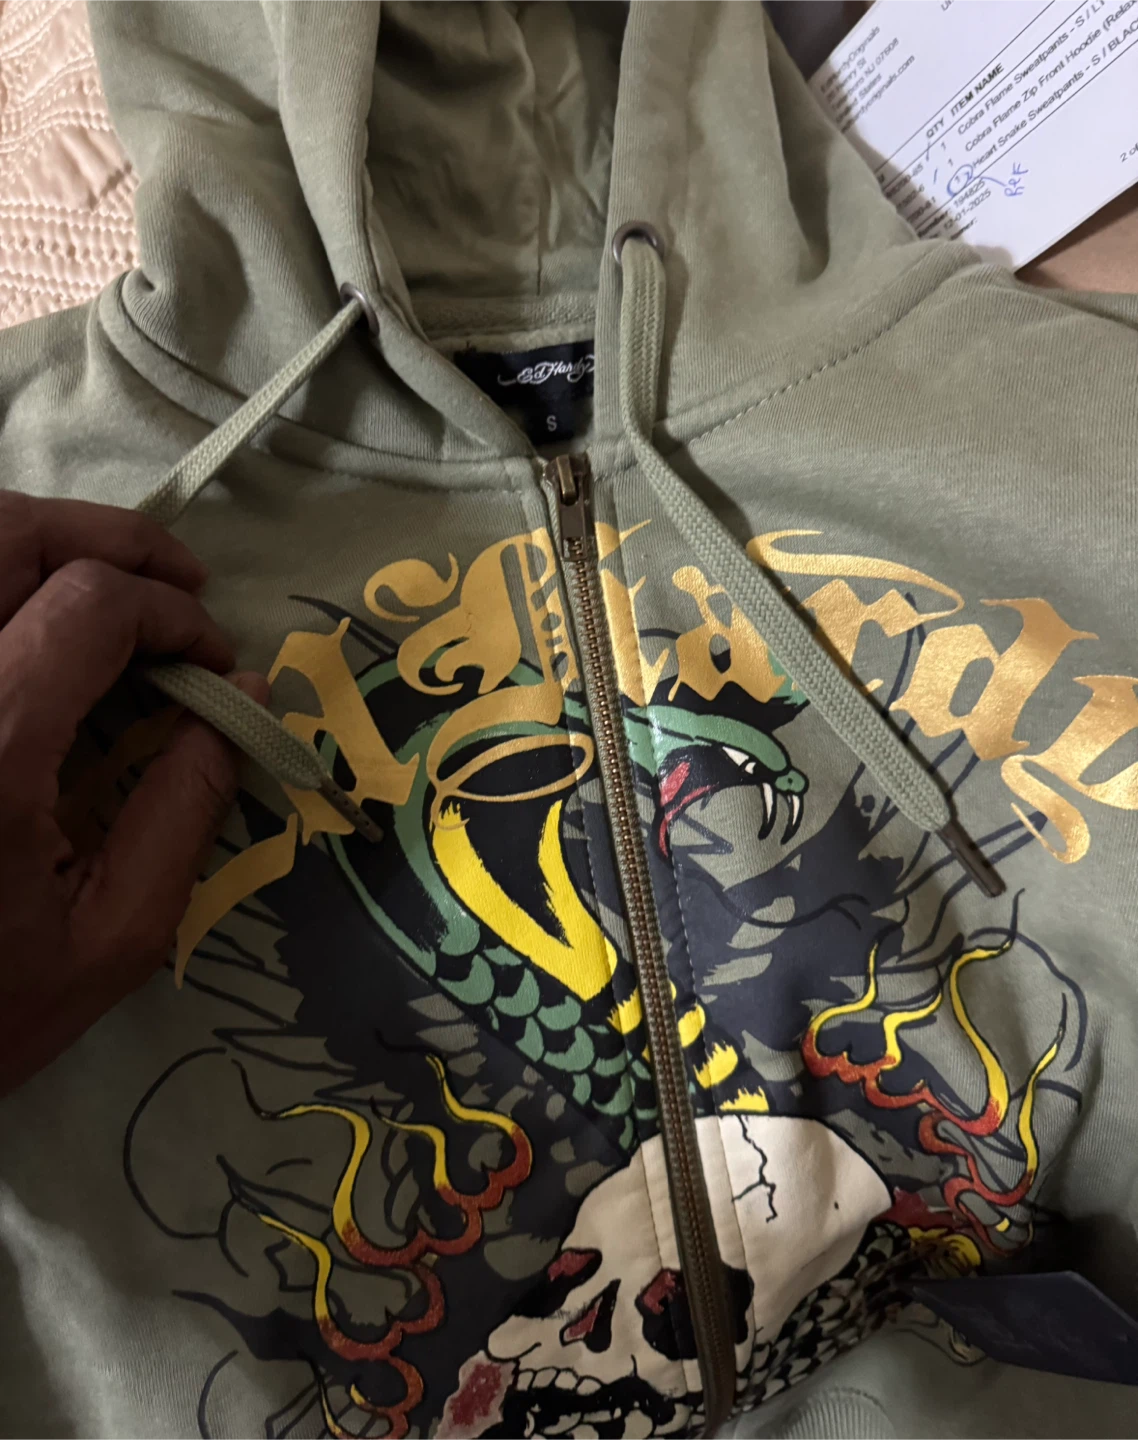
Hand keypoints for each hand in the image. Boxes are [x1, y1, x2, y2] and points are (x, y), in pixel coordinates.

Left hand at [0, 492, 266, 1097]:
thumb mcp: (116, 934)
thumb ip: (187, 804)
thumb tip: (244, 691)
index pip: (92, 604)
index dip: (172, 613)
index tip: (214, 659)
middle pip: (10, 536)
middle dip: (113, 541)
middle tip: (176, 582)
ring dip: (47, 548)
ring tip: (109, 590)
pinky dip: (4, 592)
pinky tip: (37, 628)